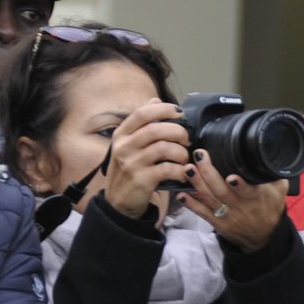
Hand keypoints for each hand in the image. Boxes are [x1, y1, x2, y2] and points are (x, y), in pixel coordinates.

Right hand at [101, 99, 190, 218]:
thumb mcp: (128, 145)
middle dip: (178, 131)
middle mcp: (123, 147)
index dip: (163, 109)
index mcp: (121, 135)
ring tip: (184, 158)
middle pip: (156, 129)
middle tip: (186, 139)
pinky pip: (168, 169)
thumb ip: (142, 124)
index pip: (142, 113)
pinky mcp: (141, 180)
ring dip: (181, 152)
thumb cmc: (128, 172)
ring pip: (164, 148)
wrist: (117, 204)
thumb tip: (155, 99)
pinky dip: (180, 170)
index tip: (179, 112)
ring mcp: (131, 164)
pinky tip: (183, 173)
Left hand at [179, 148, 287, 251]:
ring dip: (197, 184)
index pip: (249, 192)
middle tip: (199, 156)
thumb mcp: (279, 192)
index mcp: (256, 198)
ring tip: (188, 169)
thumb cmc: (269, 209)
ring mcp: (226, 215)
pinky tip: (181, 194)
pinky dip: (190, 204)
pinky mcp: (217, 222)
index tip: (231, 177)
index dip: (240, 185)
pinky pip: (202, 213)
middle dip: (209, 173)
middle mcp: (240, 207)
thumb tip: (271, 153)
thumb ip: (275, 174)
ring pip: (210, 199)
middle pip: (222, 191)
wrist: (262, 238)